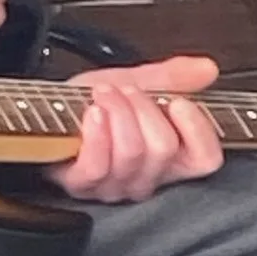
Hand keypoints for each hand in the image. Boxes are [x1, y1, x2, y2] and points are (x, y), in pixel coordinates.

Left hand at [51, 57, 226, 204]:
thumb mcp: (137, 82)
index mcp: (169, 159)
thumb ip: (173, 78)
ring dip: (118, 111)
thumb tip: (206, 69)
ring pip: (132, 152)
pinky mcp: (82, 185)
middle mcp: (146, 178)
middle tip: (127, 92)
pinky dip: (96, 132)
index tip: (179, 102)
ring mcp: (114, 186)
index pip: (205, 160)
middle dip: (144, 107)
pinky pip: (98, 165)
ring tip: (104, 95)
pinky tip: (93, 112)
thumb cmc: (92, 103)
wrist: (50, 111)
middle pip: (165, 148)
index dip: (198, 129)